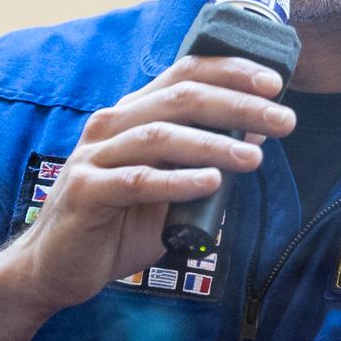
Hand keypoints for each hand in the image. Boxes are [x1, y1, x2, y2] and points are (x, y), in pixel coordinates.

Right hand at [6, 55, 295, 319]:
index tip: (274, 83)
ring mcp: (95, 156)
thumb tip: (255, 136)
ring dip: (214, 144)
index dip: (231, 72)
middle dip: (238, 106)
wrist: (56, 267)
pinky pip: (138, 181)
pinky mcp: (86, 191)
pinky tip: (211, 183)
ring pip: (161, 135)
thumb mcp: (168, 189)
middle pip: (181, 99)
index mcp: (132, 115)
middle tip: (283, 120)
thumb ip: (204, 163)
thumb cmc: (116, 225)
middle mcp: (112, 125)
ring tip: (255, 157)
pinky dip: (178, 181)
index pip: (185, 74)